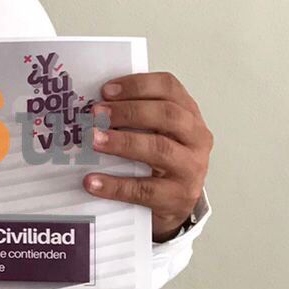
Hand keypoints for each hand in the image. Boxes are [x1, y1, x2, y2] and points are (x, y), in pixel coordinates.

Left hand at [82, 72, 212, 241]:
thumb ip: (134, 116)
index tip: (106, 90)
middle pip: (168, 115)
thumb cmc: (161, 160)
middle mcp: (195, 138)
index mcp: (188, 114)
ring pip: (160, 149)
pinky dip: (116, 185)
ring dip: (122, 142)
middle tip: (97, 114)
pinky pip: (145, 189)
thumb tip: (93, 109)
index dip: (138, 85)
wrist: (176, 202)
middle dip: (129, 111)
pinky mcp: (178, 197)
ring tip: (94, 140)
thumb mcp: (155, 132)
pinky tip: (93, 181)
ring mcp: (191, 168)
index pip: (169, 88)